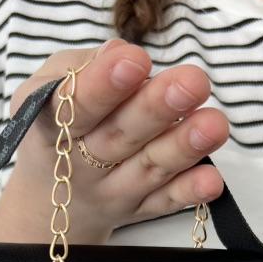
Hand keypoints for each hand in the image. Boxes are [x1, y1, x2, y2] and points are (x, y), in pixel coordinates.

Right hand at [0, 38, 228, 243]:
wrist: (50, 194)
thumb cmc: (58, 123)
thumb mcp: (48, 87)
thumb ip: (80, 68)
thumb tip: (120, 53)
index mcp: (55, 127)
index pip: (77, 106)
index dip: (103, 86)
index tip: (135, 62)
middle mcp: (83, 165)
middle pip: (119, 137)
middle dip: (156, 109)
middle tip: (191, 83)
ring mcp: (113, 190)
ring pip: (149, 168)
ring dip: (183, 148)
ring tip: (214, 125)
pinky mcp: (140, 208)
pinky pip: (165, 202)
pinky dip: (188, 193)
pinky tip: (212, 180)